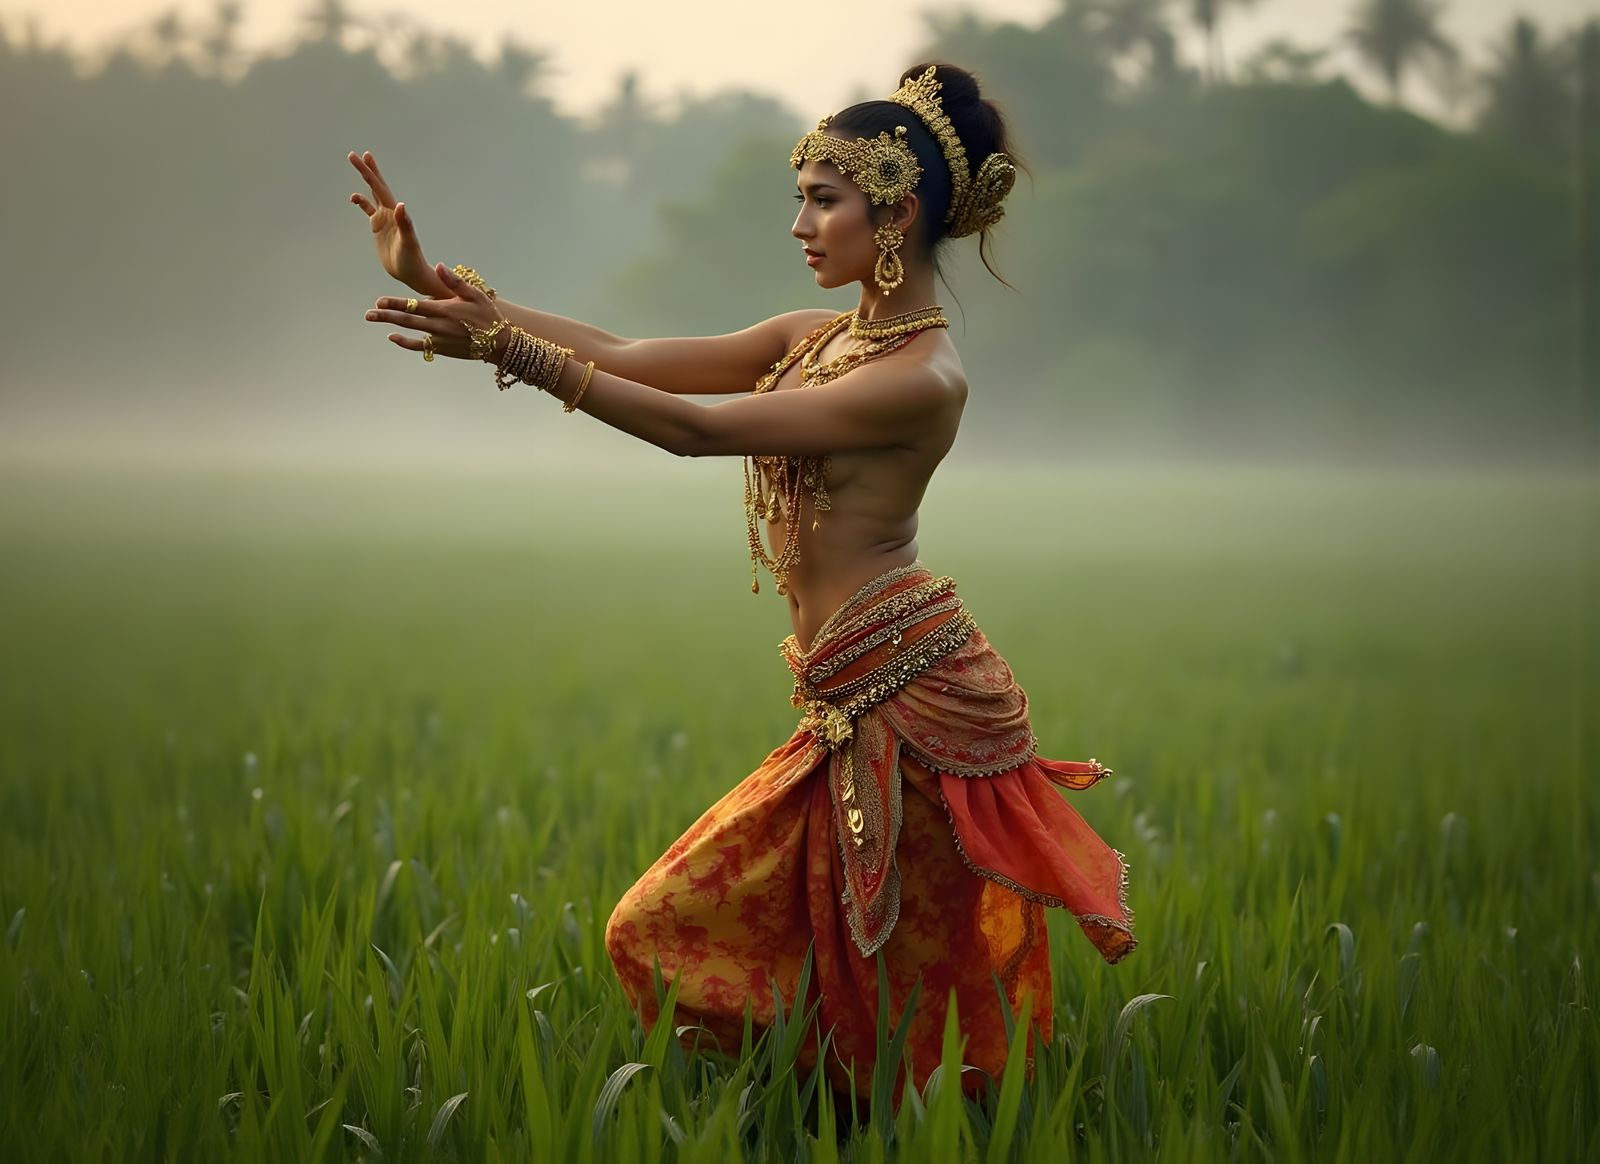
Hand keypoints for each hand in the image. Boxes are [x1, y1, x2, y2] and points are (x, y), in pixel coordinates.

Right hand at [348, 149, 447, 296]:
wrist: (412, 273)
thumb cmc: (412, 259)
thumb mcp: (408, 241)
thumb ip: (405, 223)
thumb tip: (401, 205)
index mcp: (395, 213)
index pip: (380, 188)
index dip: (371, 173)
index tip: (363, 156)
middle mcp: (390, 213)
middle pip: (376, 187)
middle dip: (366, 171)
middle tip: (354, 155)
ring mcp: (385, 220)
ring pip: (373, 196)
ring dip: (366, 182)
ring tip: (358, 166)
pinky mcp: (380, 229)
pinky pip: (369, 211)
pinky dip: (362, 203)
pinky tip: (355, 198)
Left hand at [364, 262, 506, 360]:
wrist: (499, 342)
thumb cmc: (487, 314)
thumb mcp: (475, 294)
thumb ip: (455, 282)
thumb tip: (440, 266)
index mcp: (445, 309)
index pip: (415, 306)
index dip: (396, 303)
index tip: (379, 301)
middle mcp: (439, 325)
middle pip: (407, 320)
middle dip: (386, 315)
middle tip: (368, 314)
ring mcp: (439, 339)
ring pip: (410, 332)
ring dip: (390, 326)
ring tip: (374, 319)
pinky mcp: (442, 349)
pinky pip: (420, 347)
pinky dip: (405, 343)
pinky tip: (392, 337)